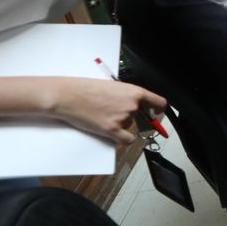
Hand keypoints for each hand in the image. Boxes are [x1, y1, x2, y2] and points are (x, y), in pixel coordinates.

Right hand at [48, 77, 165, 145]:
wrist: (67, 96)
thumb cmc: (85, 88)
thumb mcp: (112, 86)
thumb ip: (126, 95)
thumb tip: (133, 104)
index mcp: (135, 92)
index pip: (158, 103)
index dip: (159, 109)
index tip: (156, 113)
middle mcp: (132, 106)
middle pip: (138, 117)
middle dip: (127, 116)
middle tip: (109, 111)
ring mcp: (123, 118)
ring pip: (128, 127)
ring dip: (118, 125)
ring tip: (100, 115)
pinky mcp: (111, 130)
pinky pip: (126, 140)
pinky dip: (122, 139)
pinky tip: (113, 134)